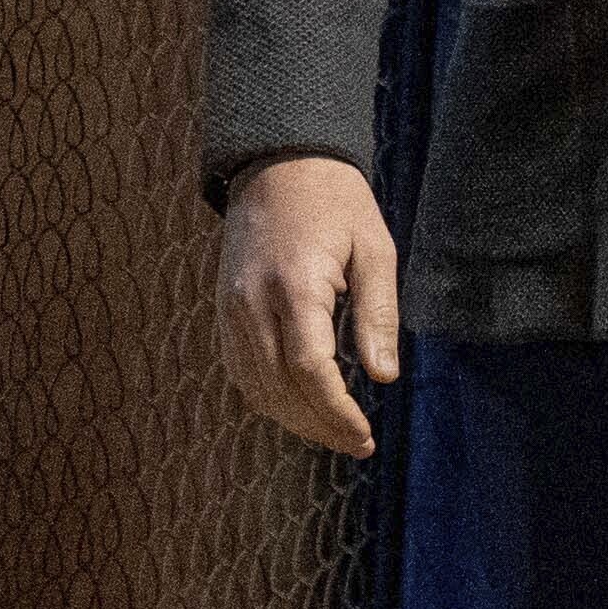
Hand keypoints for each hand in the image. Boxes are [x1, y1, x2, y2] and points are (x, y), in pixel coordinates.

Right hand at [211, 155, 402, 457]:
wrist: (277, 165)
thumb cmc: (336, 203)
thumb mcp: (374, 248)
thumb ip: (378, 314)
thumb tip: (384, 377)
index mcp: (294, 285)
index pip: (309, 371)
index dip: (336, 413)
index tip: (365, 435)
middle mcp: (252, 303)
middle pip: (279, 389)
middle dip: (320, 426)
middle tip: (358, 443)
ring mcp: (230, 310)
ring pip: (255, 388)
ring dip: (294, 420)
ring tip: (335, 432)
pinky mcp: (223, 313)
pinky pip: (240, 372)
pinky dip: (268, 399)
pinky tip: (300, 408)